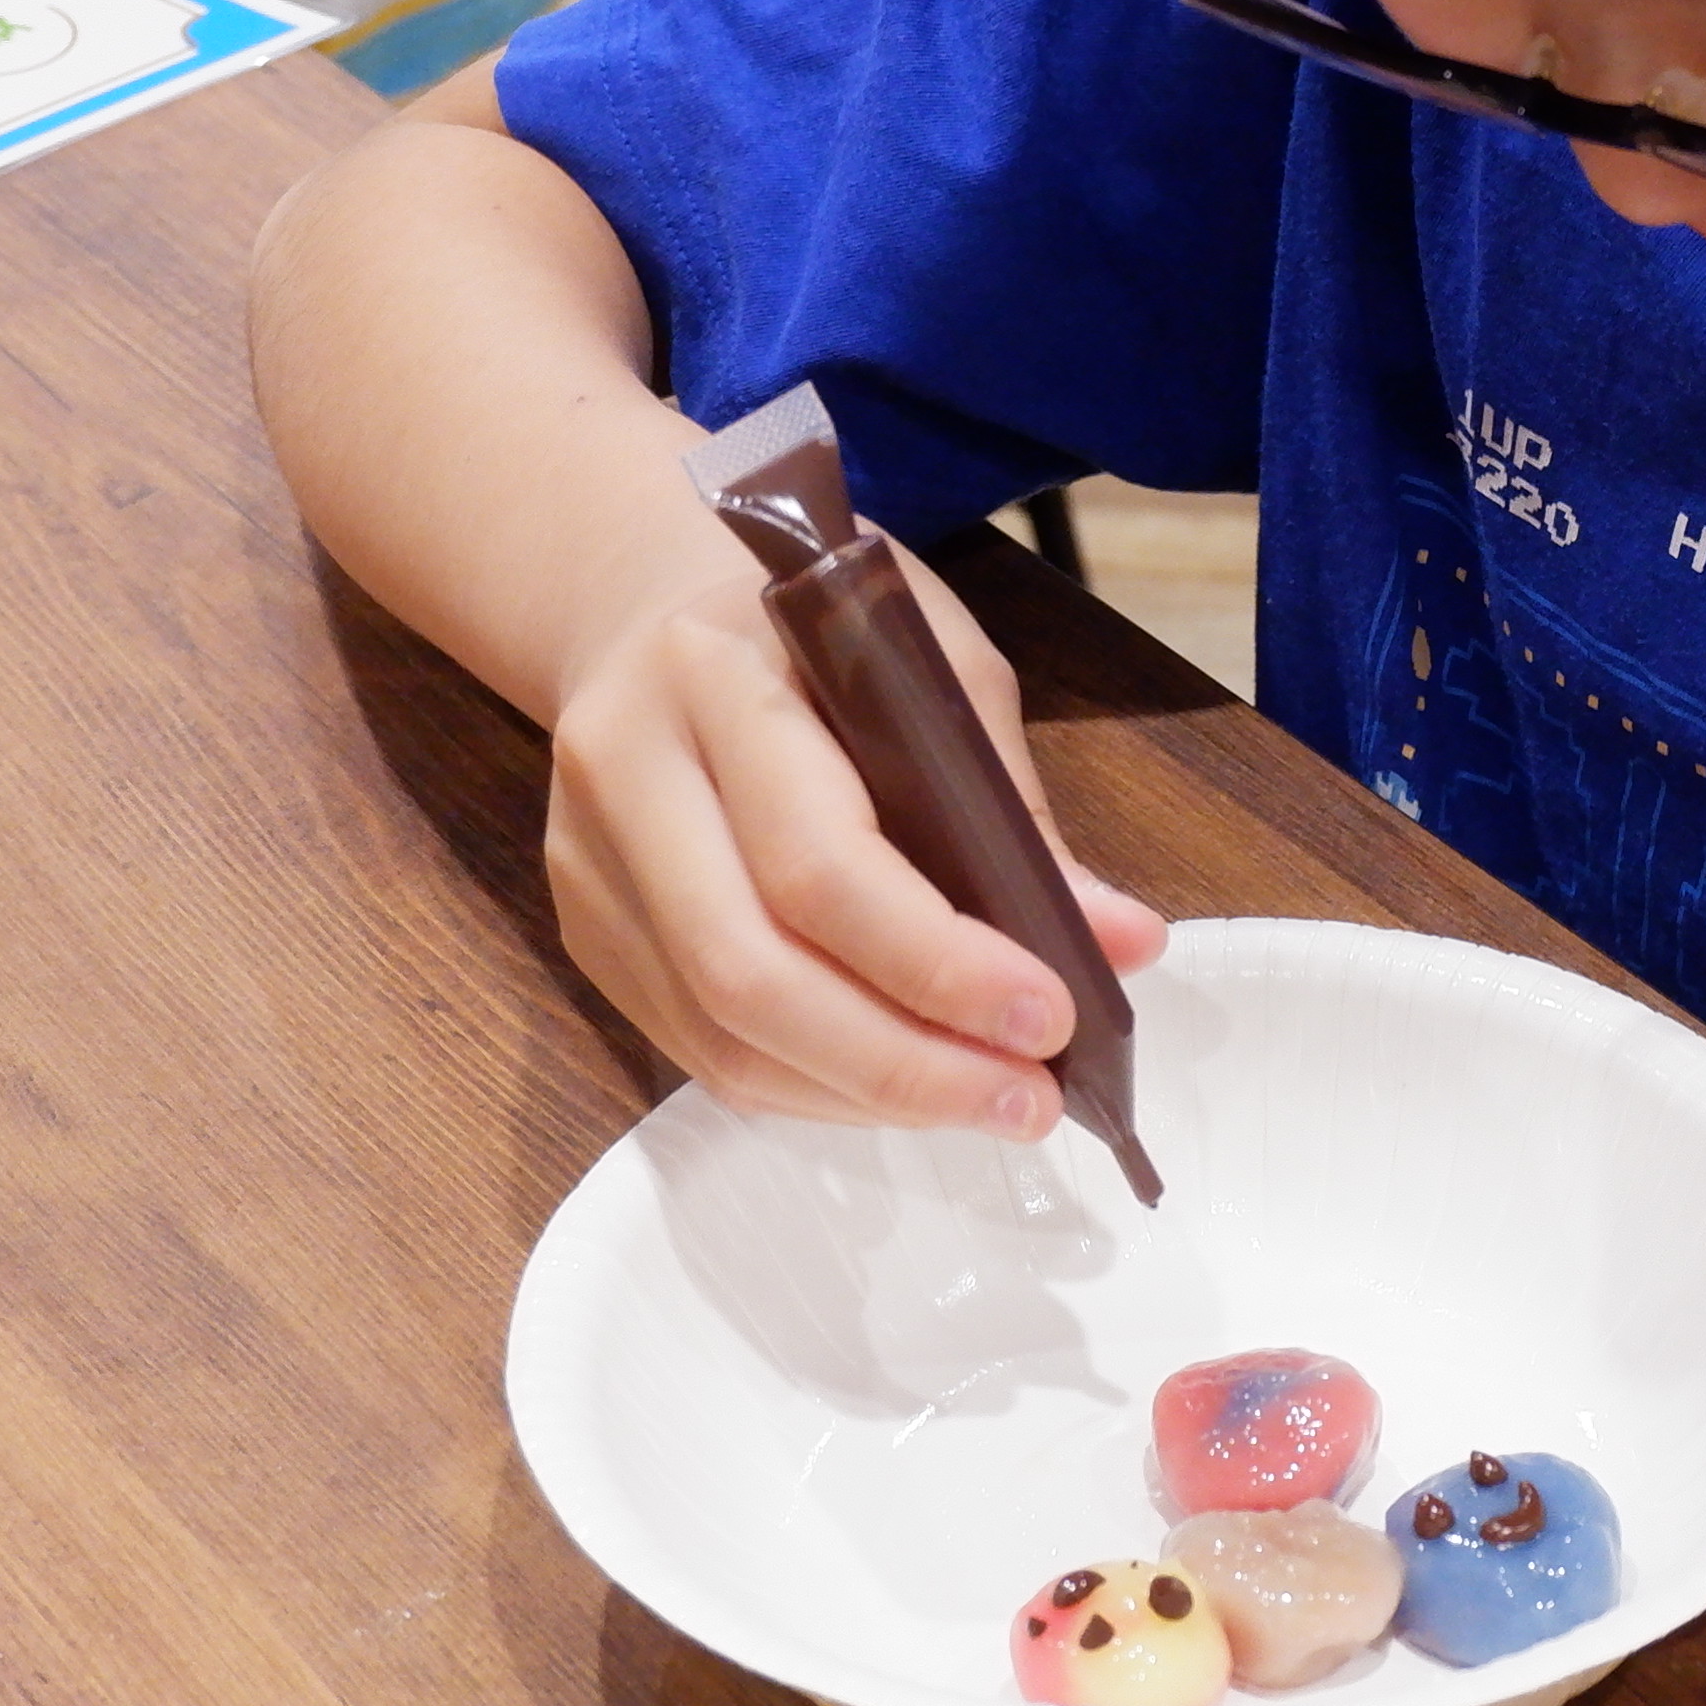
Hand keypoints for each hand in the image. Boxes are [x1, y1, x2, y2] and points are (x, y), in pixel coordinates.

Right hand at [536, 546, 1171, 1133]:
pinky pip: (701, 1048)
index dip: (937, 960)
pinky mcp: (586, 932)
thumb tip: (1119, 944)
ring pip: (721, 1034)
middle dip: (906, 1061)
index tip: (1051, 1011)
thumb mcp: (932, 661)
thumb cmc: (814, 629)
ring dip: (869, 1093)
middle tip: (1028, 1100)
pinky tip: (903, 1083)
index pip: (817, 861)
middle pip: (750, 972)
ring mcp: (588, 865)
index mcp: (714, 681)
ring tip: (986, 1101)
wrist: (645, 604)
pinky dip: (816, 1086)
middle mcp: (625, 777)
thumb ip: (1011, 802)